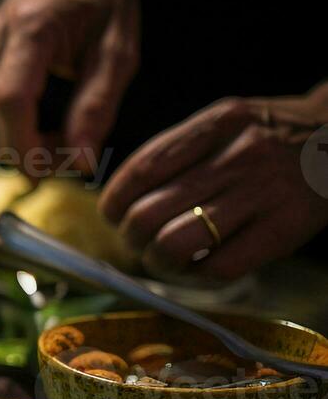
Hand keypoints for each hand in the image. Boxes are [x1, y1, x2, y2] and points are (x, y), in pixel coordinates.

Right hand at [0, 0, 138, 175]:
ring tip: (65, 139)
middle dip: (26, 154)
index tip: (54, 171)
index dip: (26, 146)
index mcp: (30, 32)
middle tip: (71, 157)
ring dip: (21, 146)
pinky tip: (47, 123)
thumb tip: (81, 164)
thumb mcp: (117, 50)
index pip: (11, 102)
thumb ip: (97, 107)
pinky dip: (15, 131)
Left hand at [100, 87, 327, 280]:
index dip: (113, 204)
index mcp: (218, 123)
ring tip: (164, 258)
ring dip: (158, 260)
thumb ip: (182, 152)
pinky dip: (197, 275)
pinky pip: (219, 266)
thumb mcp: (229, 124)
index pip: (141, 171)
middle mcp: (240, 154)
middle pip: (149, 214)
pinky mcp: (285, 227)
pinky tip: (200, 265)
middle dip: (132, 238)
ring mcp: (264, 192)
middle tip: (140, 243)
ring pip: (176, 243)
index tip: (114, 216)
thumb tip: (123, 201)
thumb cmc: (274, 138)